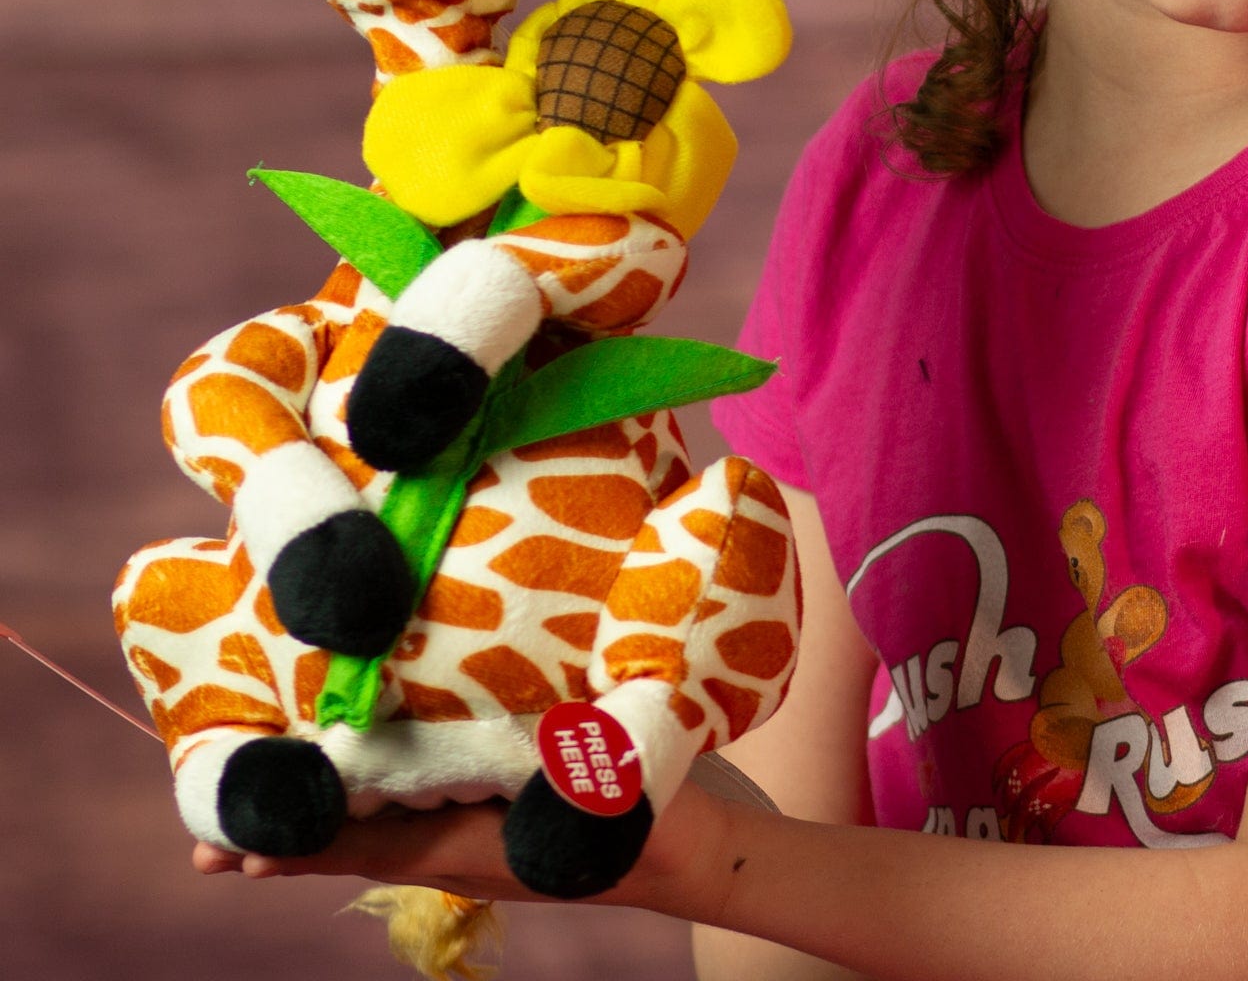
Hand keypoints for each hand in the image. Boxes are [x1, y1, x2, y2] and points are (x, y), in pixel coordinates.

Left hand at [192, 772, 732, 917]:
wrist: (692, 852)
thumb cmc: (638, 817)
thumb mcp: (583, 786)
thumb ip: (530, 765)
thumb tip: (462, 742)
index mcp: (462, 848)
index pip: (358, 847)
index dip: (291, 844)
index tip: (223, 852)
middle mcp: (454, 852)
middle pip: (352, 846)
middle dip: (283, 838)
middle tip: (206, 843)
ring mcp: (474, 843)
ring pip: (380, 832)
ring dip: (325, 820)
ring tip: (268, 806)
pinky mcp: (495, 825)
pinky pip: (418, 817)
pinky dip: (378, 803)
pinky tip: (373, 777)